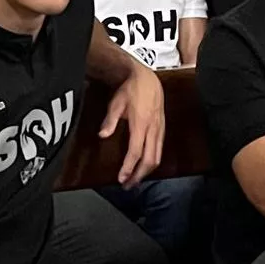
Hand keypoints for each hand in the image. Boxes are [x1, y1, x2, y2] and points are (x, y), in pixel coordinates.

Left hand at [100, 65, 163, 186]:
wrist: (147, 78)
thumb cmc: (131, 89)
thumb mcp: (116, 102)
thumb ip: (110, 120)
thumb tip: (102, 135)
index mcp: (141, 124)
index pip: (136, 152)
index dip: (129, 168)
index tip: (121, 179)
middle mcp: (153, 129)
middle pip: (149, 160)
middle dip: (138, 175)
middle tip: (127, 185)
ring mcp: (160, 129)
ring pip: (157, 157)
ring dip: (146, 172)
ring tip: (135, 180)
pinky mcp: (162, 129)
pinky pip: (160, 150)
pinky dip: (152, 162)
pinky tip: (144, 166)